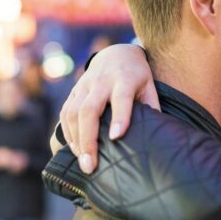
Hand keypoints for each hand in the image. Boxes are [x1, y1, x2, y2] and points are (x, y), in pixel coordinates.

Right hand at [59, 44, 157, 173]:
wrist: (116, 54)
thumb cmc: (137, 76)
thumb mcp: (149, 86)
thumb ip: (151, 107)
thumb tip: (156, 136)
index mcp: (125, 79)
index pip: (122, 98)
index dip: (119, 117)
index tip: (117, 137)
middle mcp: (101, 82)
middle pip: (89, 109)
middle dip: (88, 139)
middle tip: (90, 166)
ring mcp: (84, 85)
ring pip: (73, 113)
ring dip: (75, 140)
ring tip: (83, 162)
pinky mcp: (74, 91)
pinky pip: (65, 113)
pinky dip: (68, 133)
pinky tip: (75, 149)